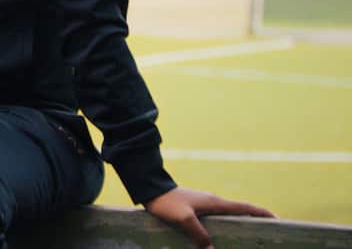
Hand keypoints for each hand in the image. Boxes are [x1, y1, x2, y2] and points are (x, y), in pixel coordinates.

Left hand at [143, 186, 274, 247]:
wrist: (150, 188)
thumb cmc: (168, 202)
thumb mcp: (183, 219)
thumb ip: (198, 234)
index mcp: (215, 202)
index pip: (245, 208)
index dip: (262, 213)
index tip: (278, 220)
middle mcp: (214, 201)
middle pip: (240, 212)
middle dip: (254, 221)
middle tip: (265, 234)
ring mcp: (205, 204)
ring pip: (227, 216)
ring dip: (238, 224)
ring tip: (245, 239)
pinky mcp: (196, 207)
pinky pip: (215, 218)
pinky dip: (223, 226)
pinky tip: (219, 237)